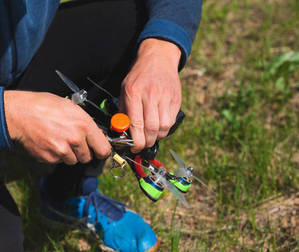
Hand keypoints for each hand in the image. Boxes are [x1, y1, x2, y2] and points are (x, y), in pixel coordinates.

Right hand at [4, 90, 110, 164]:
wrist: (20, 113)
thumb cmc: (44, 106)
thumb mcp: (71, 107)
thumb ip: (86, 123)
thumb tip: (96, 135)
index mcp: (84, 125)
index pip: (103, 149)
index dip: (101, 150)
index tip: (98, 150)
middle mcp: (75, 139)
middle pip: (88, 157)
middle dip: (83, 151)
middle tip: (73, 141)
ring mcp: (62, 151)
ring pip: (73, 160)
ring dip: (69, 154)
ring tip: (59, 139)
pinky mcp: (50, 158)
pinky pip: (59, 161)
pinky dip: (56, 155)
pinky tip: (49, 142)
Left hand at [120, 38, 181, 152]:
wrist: (158, 58)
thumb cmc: (139, 76)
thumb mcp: (125, 89)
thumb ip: (123, 110)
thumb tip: (122, 131)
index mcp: (134, 93)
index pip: (136, 123)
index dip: (136, 140)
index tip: (134, 147)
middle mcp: (151, 95)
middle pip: (152, 128)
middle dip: (147, 142)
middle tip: (143, 145)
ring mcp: (165, 97)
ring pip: (164, 126)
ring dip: (157, 137)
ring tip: (151, 137)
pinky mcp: (176, 99)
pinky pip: (172, 120)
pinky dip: (165, 128)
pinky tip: (159, 127)